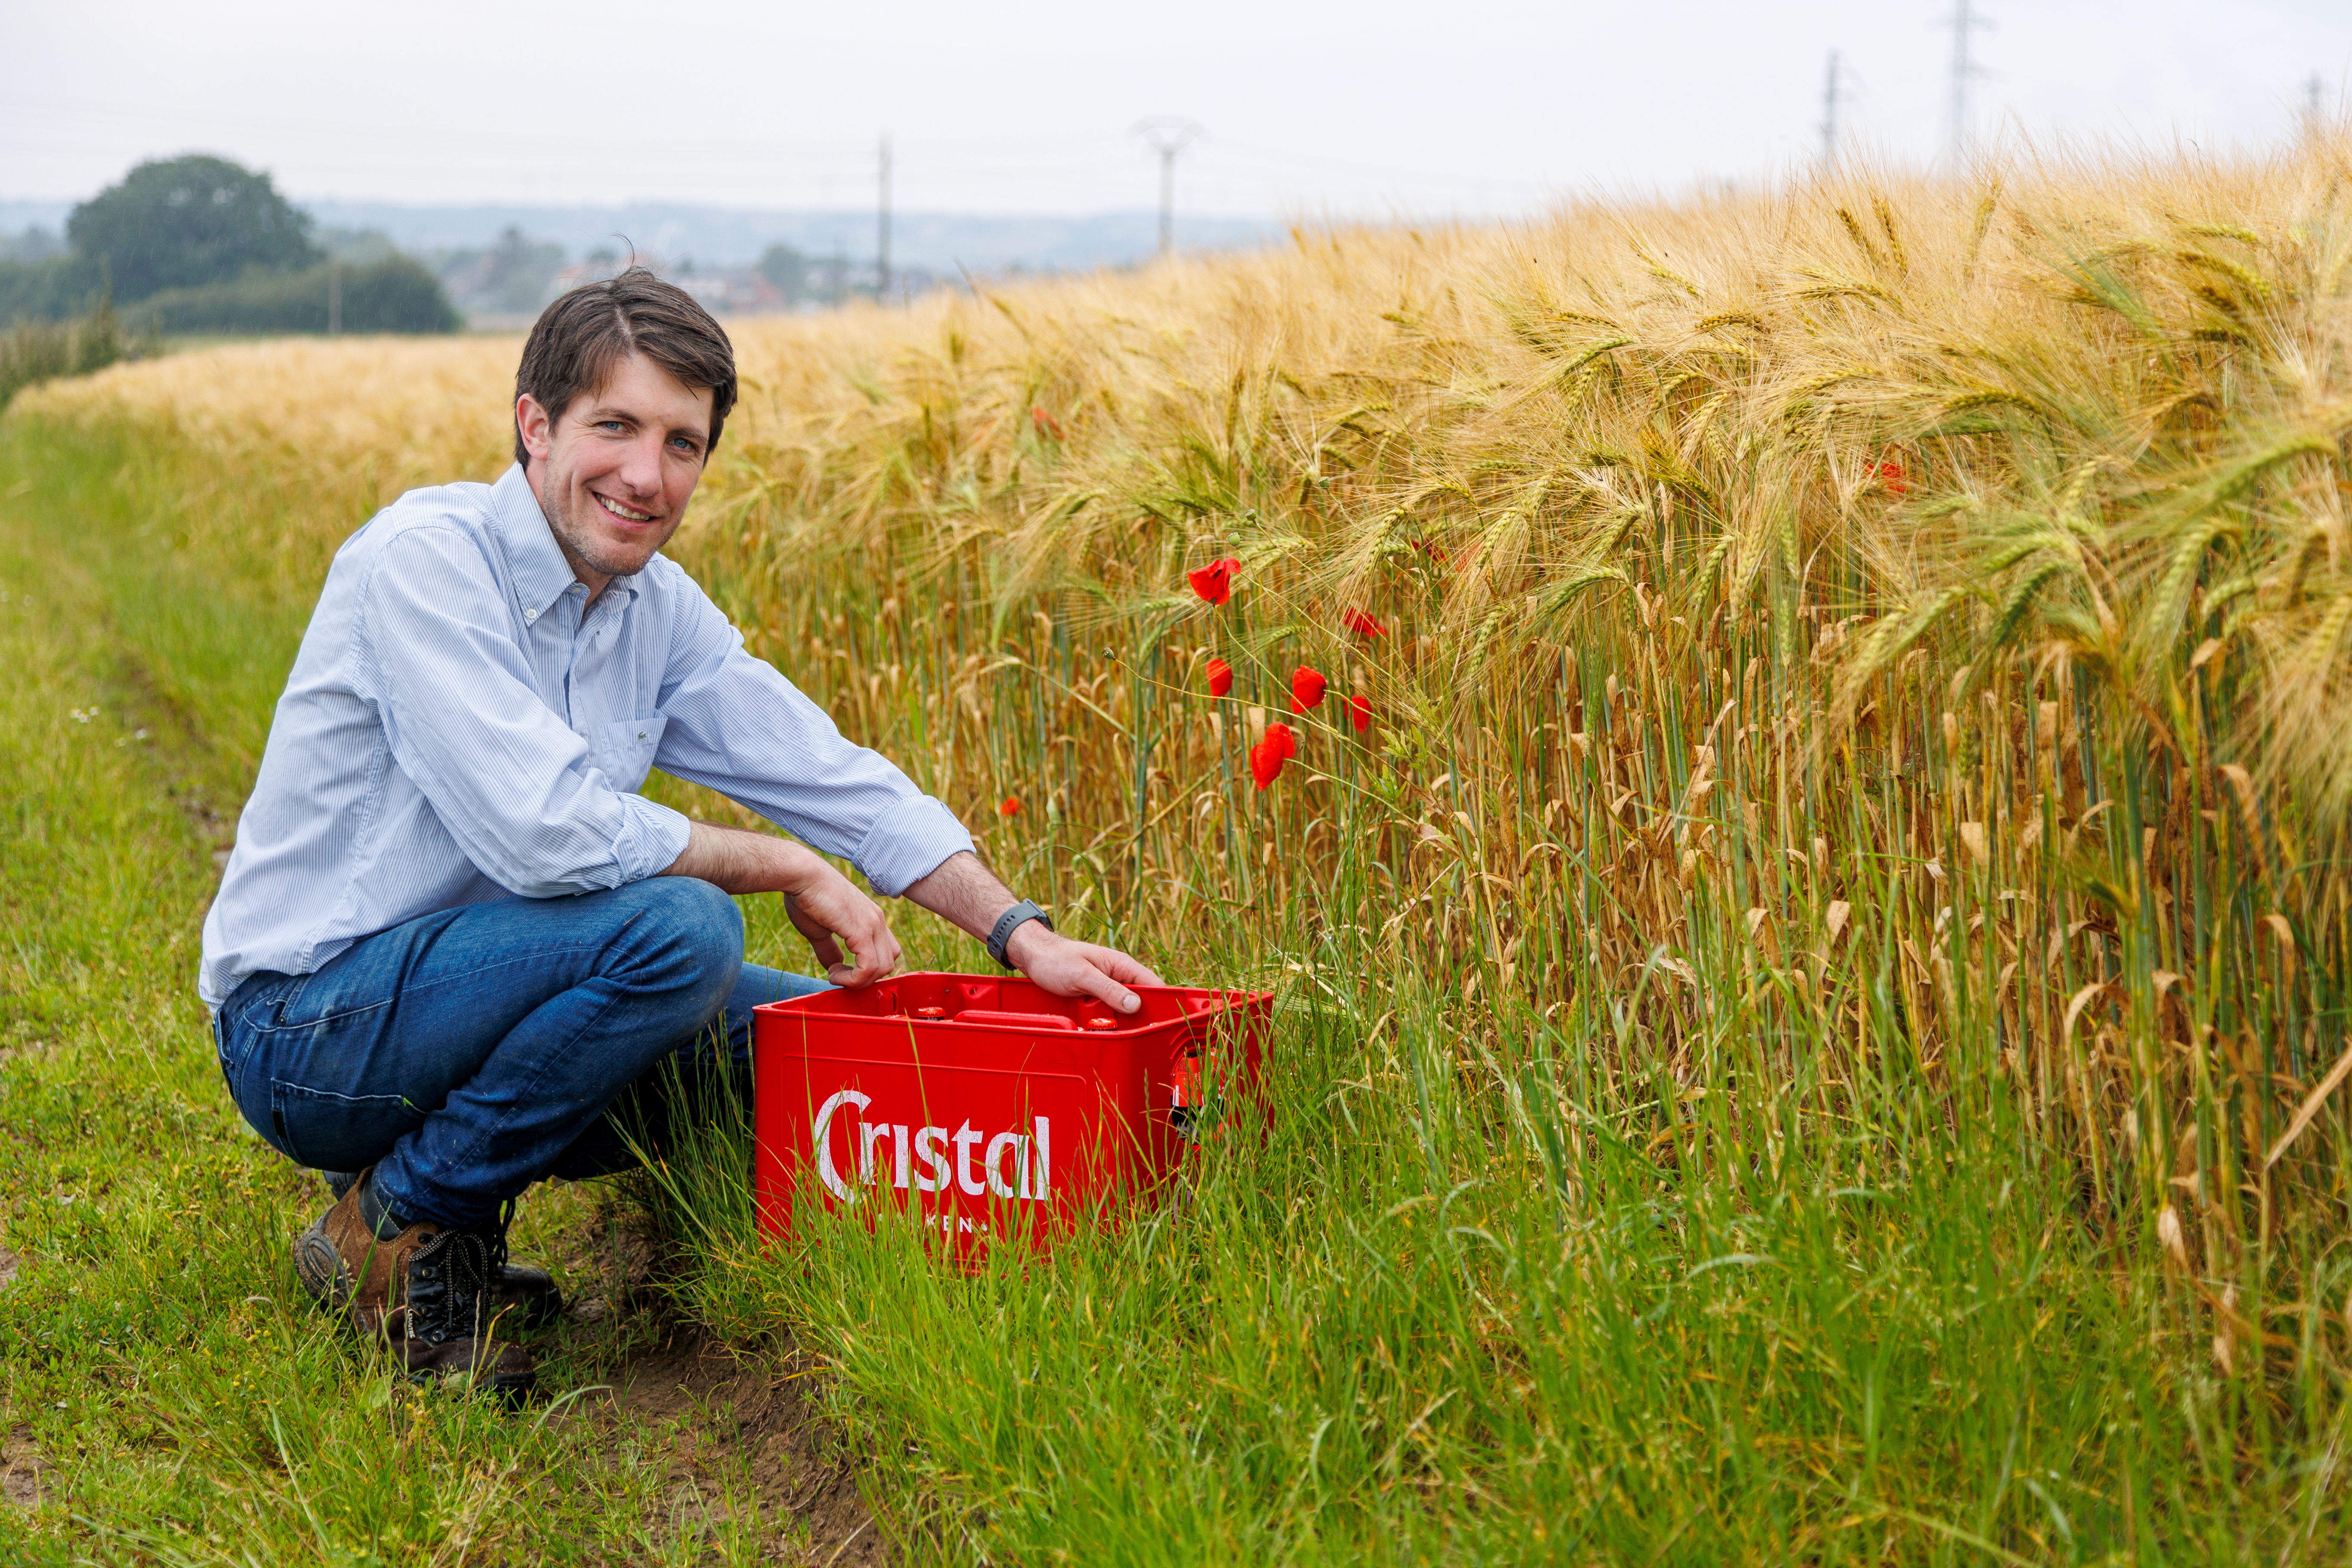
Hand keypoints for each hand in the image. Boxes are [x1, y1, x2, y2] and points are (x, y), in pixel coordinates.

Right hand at [781, 860, 901, 986]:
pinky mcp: (861, 929)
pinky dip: (853, 979)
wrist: (801, 875)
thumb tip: (833, 967)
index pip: (886, 952)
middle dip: (865, 978)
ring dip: (858, 981)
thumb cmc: (806, 897)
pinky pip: (869, 967)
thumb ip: (829, 949)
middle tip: (840, 976)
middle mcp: (877, 920)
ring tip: (834, 975)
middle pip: (889, 962)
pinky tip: (834, 974)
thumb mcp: (820, 930)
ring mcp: (872, 924)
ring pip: (883, 968)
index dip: (869, 968)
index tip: (842, 970)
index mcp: (871, 918)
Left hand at [1005, 922, 1162, 1013]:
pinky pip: (1107, 1012)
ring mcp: (1107, 987)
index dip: (1162, 1003)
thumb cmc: (1056, 960)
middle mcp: (1118, 976)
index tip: (1164, 1022)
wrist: (1033, 957)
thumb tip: (1135, 1006)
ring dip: (1117, 1021)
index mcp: (1122, 965)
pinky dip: (1103, 1020)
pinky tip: (1095, 1025)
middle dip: (1137, 1018)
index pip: (1153, 984)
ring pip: (1123, 1010)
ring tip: (1106, 1028)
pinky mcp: (1096, 996)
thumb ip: (1109, 989)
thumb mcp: (1083, 975)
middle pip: (1140, 1002)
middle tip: (1129, 1032)